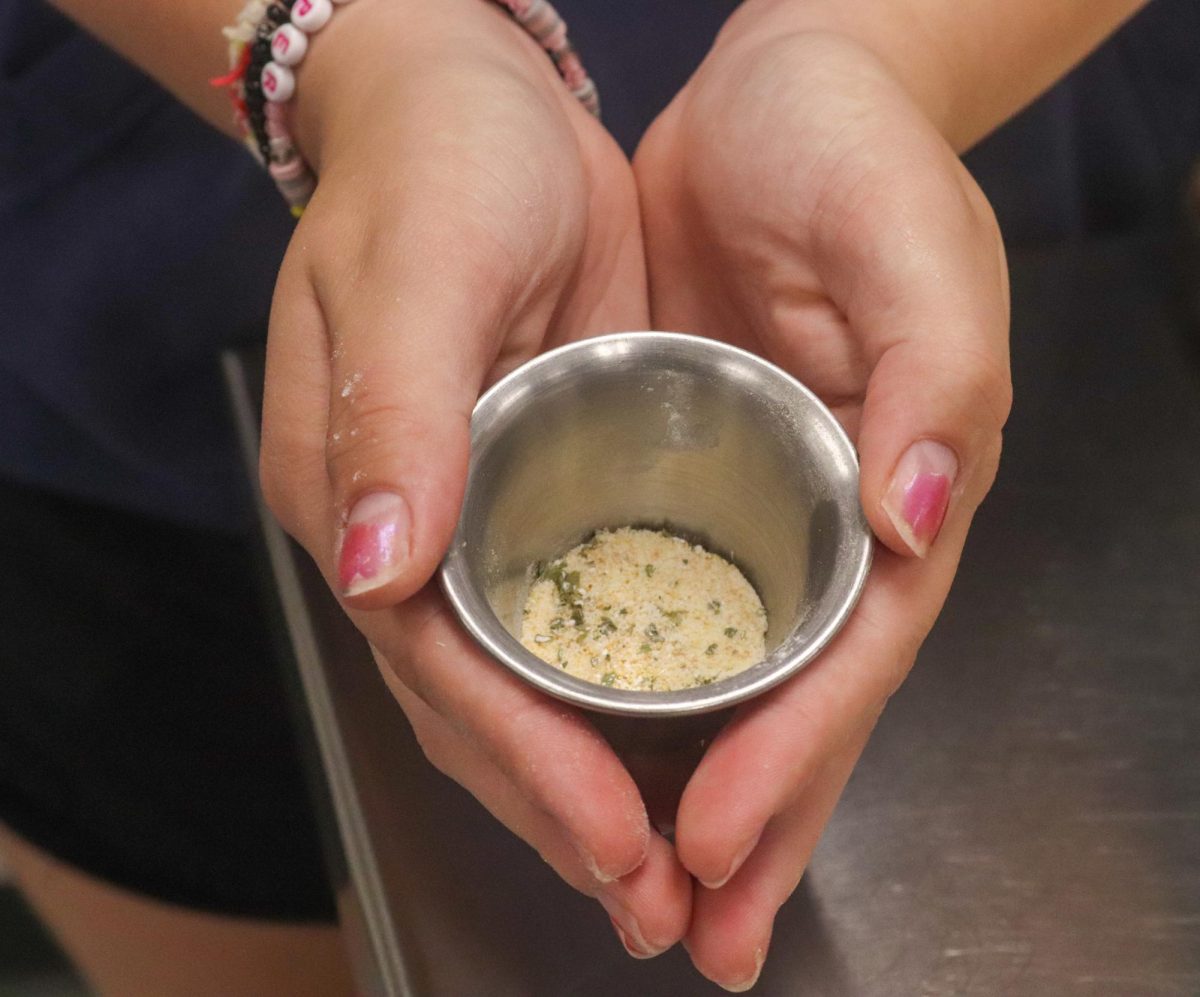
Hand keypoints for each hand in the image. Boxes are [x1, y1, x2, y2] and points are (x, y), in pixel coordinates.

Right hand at [259, 0, 689, 955]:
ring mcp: (476, 518)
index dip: (529, 762)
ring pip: (532, 684)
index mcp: (363, 494)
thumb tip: (374, 570)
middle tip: (659, 902)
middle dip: (568, 812)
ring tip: (675, 870)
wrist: (472, 102)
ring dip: (597, 783)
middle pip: (484, 706)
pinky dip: (620, 701)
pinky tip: (671, 748)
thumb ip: (395, 416)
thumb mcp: (419, 267)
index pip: (443, 668)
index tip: (615, 840)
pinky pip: (577, 621)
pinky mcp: (542, 489)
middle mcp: (413, 529)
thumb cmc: (437, 165)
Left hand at [635, 17, 1010, 989]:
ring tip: (649, 890)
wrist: (779, 99)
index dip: (789, 758)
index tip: (716, 845)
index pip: (847, 659)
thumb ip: (932, 383)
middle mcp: (831, 522)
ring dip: (688, 789)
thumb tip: (916, 516)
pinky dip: (639, 693)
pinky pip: (665, 608)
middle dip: (751, 827)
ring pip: (729, 679)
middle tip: (694, 936)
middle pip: (794, 703)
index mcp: (895, 488)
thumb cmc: (853, 155)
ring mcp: (761, 511)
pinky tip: (601, 749)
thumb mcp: (914, 246)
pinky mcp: (690, 479)